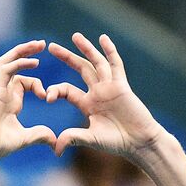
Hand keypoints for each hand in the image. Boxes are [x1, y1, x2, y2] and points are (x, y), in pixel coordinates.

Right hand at [0, 40, 55, 160]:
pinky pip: (5, 69)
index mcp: (9, 101)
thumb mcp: (24, 139)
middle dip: (28, 52)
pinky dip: (19, 62)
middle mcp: (3, 91)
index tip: (47, 97)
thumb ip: (39, 135)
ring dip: (23, 50)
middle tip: (43, 44)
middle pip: (13, 63)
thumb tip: (54, 141)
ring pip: (8, 61)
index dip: (38, 85)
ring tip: (39, 44)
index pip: (24, 81)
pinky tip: (34, 62)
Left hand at [46, 32, 165, 159]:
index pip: (66, 89)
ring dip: (86, 48)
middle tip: (51, 46)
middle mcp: (97, 92)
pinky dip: (110, 51)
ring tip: (75, 36)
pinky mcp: (122, 85)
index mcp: (87, 104)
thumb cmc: (117, 142)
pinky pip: (115, 65)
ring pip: (96, 63)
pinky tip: (103, 38)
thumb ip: (73, 138)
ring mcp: (110, 87)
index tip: (46, 97)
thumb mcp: (91, 139)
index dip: (54, 90)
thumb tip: (56, 149)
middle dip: (66, 57)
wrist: (139, 142)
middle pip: (80, 69)